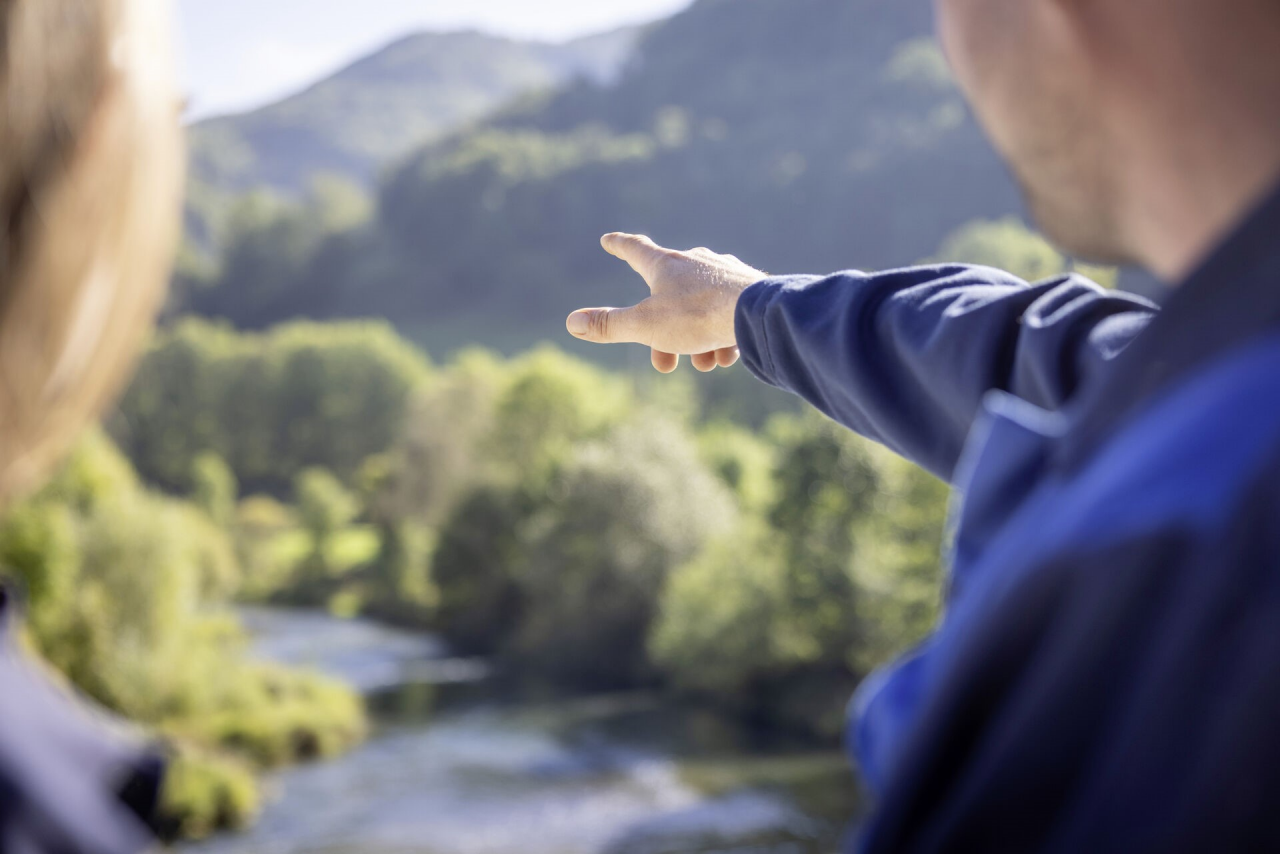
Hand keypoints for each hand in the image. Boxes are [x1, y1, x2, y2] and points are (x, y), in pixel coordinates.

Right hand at [567, 233, 766, 372]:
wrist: (757, 313)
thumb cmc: (698, 316)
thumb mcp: (645, 326)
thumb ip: (609, 325)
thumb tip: (572, 322)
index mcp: (665, 264)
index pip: (635, 249)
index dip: (619, 246)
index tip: (609, 239)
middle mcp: (695, 261)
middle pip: (668, 295)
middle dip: (663, 334)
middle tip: (664, 365)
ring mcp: (724, 272)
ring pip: (699, 308)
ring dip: (695, 340)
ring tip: (705, 363)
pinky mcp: (748, 287)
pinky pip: (726, 312)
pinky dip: (721, 335)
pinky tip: (728, 354)